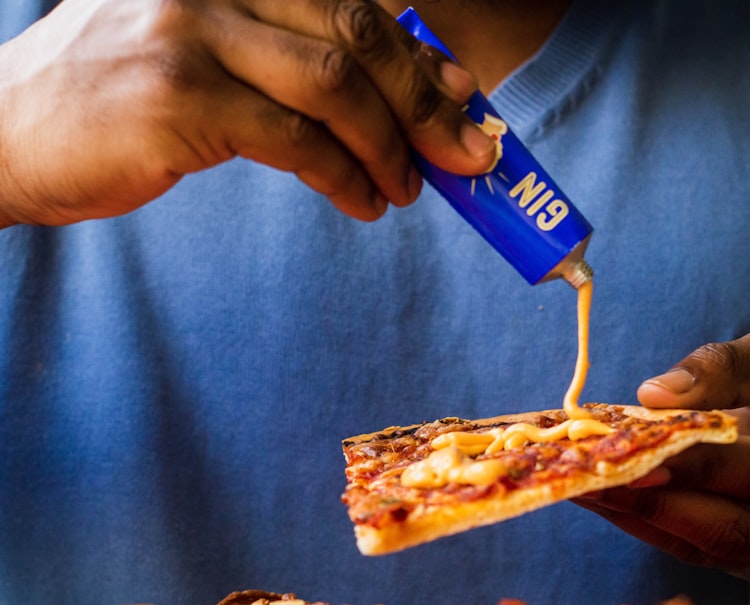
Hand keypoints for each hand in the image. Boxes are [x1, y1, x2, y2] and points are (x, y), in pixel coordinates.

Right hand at [0, 0, 497, 226]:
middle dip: (425, 103)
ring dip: (390, 146)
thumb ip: (289, 57)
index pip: (353, 4)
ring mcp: (194, 33)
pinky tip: (363, 202)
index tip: (463, 99)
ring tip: (409, 189)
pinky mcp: (179, 96)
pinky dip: (345, 176)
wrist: (9, 132)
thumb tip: (393, 92)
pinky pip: (296, 140)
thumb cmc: (120, 98)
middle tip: (467, 155)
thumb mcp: (208, 52)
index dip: (420, 56)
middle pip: (357, 36)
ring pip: (335, 87)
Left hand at [574, 328, 749, 584]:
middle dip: (655, 501)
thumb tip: (656, 395)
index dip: (701, 467)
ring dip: (639, 517)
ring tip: (581, 485)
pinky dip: (646, 526)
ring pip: (710, 548)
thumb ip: (729, 367)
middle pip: (735, 526)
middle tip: (588, 476)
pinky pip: (698, 555)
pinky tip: (603, 499)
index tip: (635, 453)